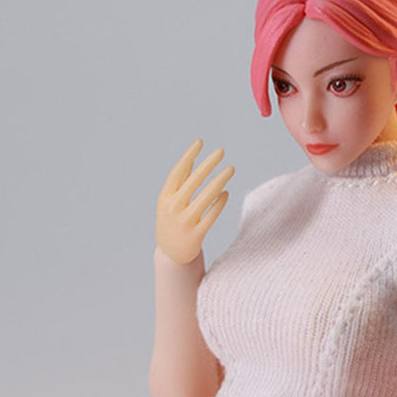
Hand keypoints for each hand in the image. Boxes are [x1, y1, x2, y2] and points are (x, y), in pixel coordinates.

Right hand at [156, 139, 234, 264]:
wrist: (171, 254)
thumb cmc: (172, 222)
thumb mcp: (170, 202)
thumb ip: (180, 182)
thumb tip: (193, 158)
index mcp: (165, 197)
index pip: (178, 172)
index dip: (189, 156)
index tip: (200, 142)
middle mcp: (173, 208)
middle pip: (194, 181)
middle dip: (208, 164)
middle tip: (221, 151)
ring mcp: (185, 222)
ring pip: (206, 196)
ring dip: (220, 180)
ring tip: (231, 169)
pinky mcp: (196, 234)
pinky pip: (212, 215)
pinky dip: (219, 203)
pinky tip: (226, 192)